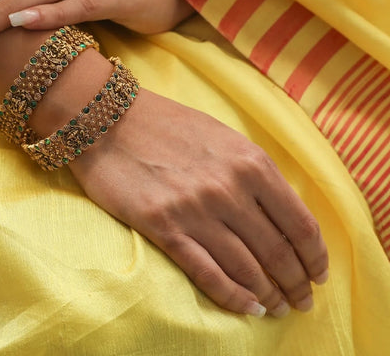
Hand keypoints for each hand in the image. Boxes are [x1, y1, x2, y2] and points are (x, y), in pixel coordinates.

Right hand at [70, 89, 328, 317]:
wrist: (111, 120)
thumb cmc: (169, 125)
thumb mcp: (224, 137)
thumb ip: (254, 171)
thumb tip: (280, 212)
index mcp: (251, 162)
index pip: (300, 224)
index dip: (315, 257)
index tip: (318, 274)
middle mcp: (229, 189)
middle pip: (278, 252)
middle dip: (296, 284)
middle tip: (301, 300)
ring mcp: (196, 210)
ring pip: (247, 268)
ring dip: (269, 295)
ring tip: (277, 307)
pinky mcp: (164, 227)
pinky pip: (207, 274)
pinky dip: (233, 297)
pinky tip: (247, 308)